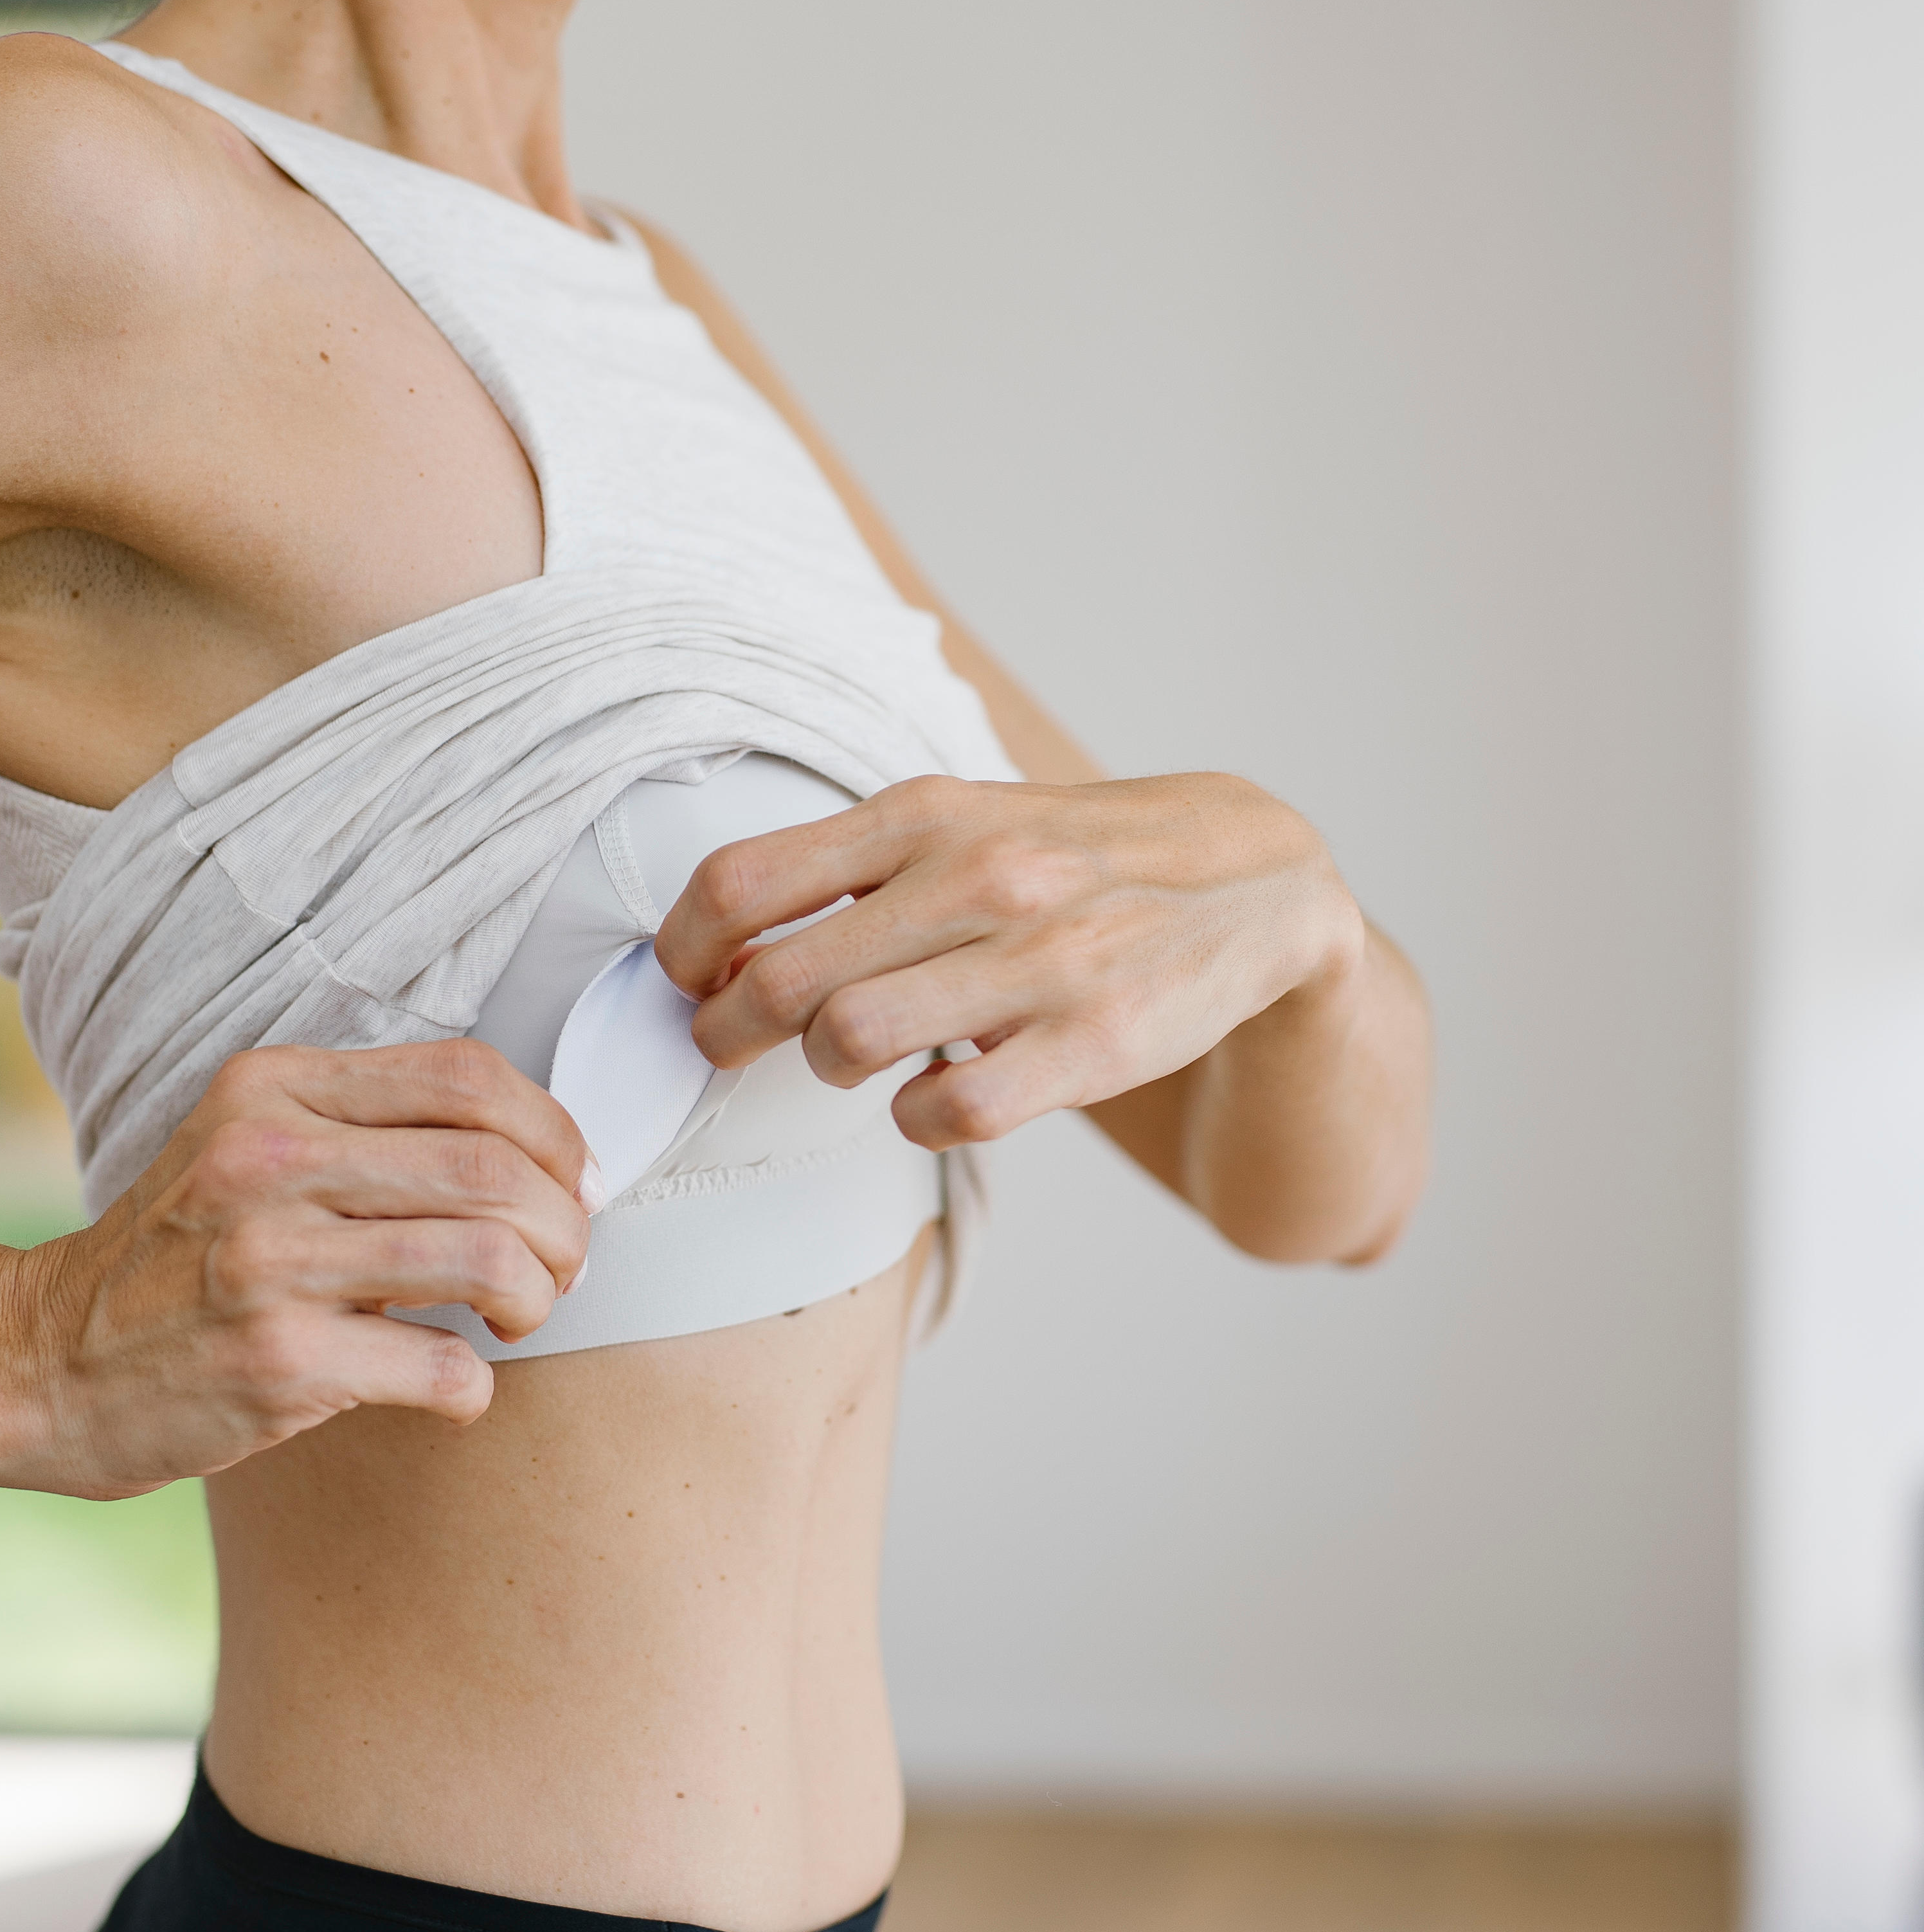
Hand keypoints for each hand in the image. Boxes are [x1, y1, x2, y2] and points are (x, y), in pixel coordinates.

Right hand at [0, 1042, 592, 1496]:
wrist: (46, 1361)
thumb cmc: (183, 1252)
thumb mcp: (252, 1144)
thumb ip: (371, 1125)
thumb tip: (540, 1153)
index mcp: (275, 1087)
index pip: (470, 1074)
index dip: (554, 1131)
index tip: (575, 1183)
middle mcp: (270, 1160)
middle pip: (495, 1166)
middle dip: (564, 1225)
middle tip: (562, 1266)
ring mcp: (270, 1261)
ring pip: (488, 1259)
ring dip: (538, 1299)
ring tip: (520, 1318)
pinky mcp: (278, 1361)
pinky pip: (444, 1367)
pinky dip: (474, 1385)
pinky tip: (451, 1384)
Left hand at [655, 774, 1364, 1152]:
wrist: (1249, 879)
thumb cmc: (1069, 859)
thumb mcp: (963, 821)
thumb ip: (850, 867)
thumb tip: (715, 939)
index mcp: (926, 814)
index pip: (743, 881)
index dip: (682, 948)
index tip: (685, 977)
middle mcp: (978, 877)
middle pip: (778, 980)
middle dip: (724, 1032)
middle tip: (724, 1044)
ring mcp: (1039, 961)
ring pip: (851, 1042)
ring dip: (826, 1067)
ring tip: (846, 1057)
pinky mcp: (1093, 1042)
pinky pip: (949, 1113)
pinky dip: (919, 1118)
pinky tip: (934, 1096)